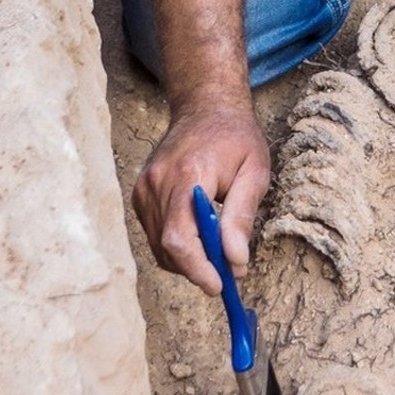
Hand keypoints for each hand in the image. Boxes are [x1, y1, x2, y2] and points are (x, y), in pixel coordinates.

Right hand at [132, 104, 270, 294]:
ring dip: (189, 259)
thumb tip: (235, 259)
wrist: (206, 108)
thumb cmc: (236, 139)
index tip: (219, 286)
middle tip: (230, 272)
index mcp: (187, 175)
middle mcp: (156, 183)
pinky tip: (201, 236)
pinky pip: (155, 234)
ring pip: (159, 246)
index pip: (180, 236)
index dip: (197, 268)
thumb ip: (242, 217)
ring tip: (220, 250)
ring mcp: (143, 189)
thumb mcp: (255, 173)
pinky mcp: (139, 194)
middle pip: (167, 247)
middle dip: (199, 268)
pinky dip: (177, 246)